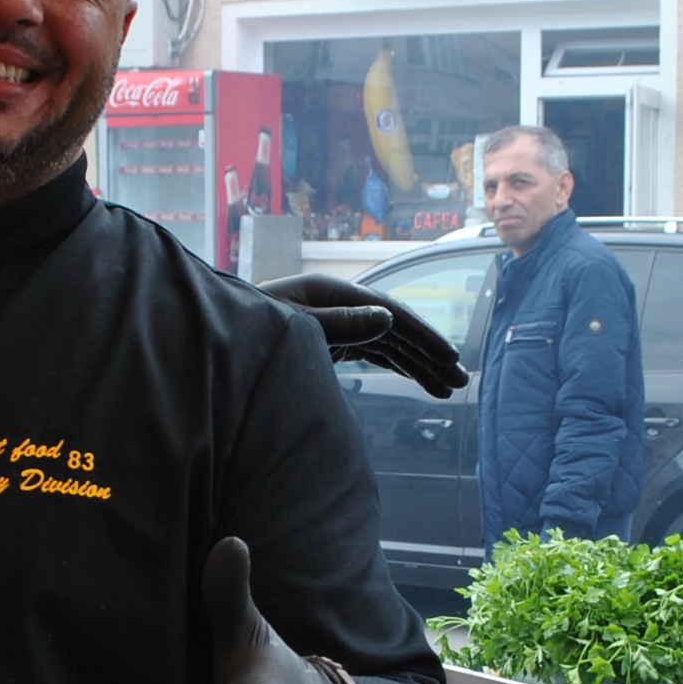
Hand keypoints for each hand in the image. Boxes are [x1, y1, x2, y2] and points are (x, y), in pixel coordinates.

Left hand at [264, 273, 465, 396]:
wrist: (221, 337)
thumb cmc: (251, 330)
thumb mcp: (295, 328)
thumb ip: (340, 323)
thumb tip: (386, 317)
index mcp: (334, 293)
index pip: (390, 314)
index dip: (423, 336)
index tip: (449, 358)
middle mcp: (341, 303)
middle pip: (396, 329)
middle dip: (429, 356)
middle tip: (461, 382)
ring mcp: (338, 321)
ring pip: (389, 343)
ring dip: (418, 365)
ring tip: (446, 390)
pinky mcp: (332, 339)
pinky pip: (374, 352)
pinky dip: (397, 365)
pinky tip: (418, 377)